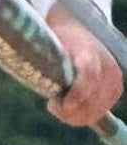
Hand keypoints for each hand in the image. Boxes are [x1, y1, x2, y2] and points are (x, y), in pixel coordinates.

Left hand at [46, 6, 123, 127]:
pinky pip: (100, 112)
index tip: (52, 104)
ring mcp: (114, 79)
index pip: (85, 80)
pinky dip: (85, 114)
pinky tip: (72, 106)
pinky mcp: (116, 89)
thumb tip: (29, 77)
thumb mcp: (50, 46)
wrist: (80, 28)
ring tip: (60, 106)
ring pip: (95, 112)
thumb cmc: (60, 39)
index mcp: (88, 54)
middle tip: (52, 105)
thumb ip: (46, 63)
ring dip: (75, 116)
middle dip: (68, 112)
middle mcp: (106, 67)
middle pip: (91, 103)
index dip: (72, 98)